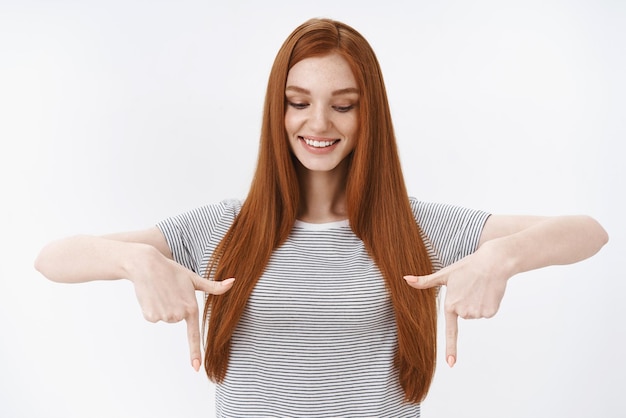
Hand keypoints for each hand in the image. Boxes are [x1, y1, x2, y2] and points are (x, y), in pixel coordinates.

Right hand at [128, 247, 234, 371]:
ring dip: (162, 307)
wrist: (146, 264)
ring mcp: (164, 316)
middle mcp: (178, 314)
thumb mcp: (194, 279)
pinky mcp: (150, 316)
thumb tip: (233, 282)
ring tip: (161, 292)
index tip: (196, 368)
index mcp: (191, 308)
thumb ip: (214, 286)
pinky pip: (153, 317)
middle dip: (173, 306)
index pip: (194, 335)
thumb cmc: (172, 271)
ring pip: (165, 318)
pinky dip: (152, 308)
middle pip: (176, 319)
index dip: (195, 352)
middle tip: (170, 292)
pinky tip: (152, 295)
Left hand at [403, 242, 508, 366]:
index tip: (451, 364)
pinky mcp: (490, 312)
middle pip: (464, 315)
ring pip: (475, 314)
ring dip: (477, 303)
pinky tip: (487, 292)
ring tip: (478, 288)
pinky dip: (487, 304)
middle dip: (466, 303)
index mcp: (451, 305)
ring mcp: (478, 313)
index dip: (450, 348)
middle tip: (470, 287)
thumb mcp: (445, 274)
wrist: (493, 262)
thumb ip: (425, 281)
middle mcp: (464, 312)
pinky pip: (486, 313)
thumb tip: (405, 279)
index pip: (450, 331)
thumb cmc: (467, 267)